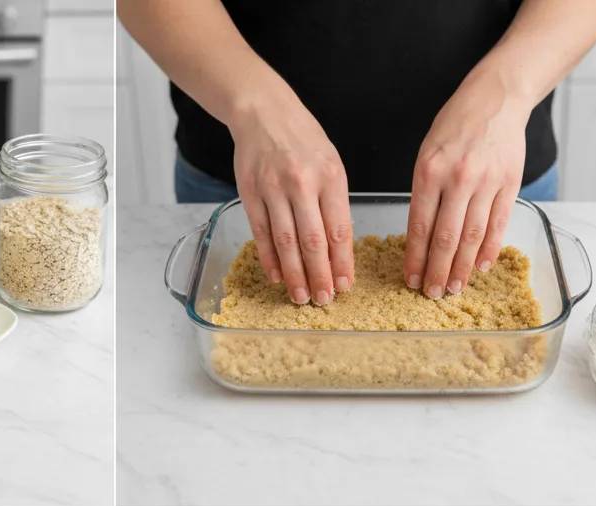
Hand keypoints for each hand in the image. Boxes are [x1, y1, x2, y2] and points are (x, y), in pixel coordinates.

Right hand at [229, 85, 352, 305]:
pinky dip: (269, 258)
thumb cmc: (303, 140)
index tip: (345, 286)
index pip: (338, 229)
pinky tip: (276, 276)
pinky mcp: (250, 194)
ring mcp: (273, 190)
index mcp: (330, 176)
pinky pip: (261, 233)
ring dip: (294, 274)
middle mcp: (302, 184)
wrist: (264, 113)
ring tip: (301, 297)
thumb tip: (336, 249)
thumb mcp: (330, 164)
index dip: (342, 262)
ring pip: (286, 241)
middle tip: (324, 300)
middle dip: (319, 275)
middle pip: (312, 241)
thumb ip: (334, 203)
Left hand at [405, 71, 529, 297]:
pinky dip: (490, 247)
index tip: (411, 280)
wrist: (495, 98)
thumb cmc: (453, 128)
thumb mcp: (426, 156)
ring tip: (455, 288)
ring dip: (463, 267)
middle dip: (438, 271)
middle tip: (432, 294)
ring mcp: (487, 181)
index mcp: (429, 173)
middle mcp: (458, 179)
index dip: (415, 259)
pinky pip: (499, 222)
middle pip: (446, 237)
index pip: (419, 227)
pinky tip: (481, 266)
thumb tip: (421, 239)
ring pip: (472, 235)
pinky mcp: (510, 182)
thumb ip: (423, 195)